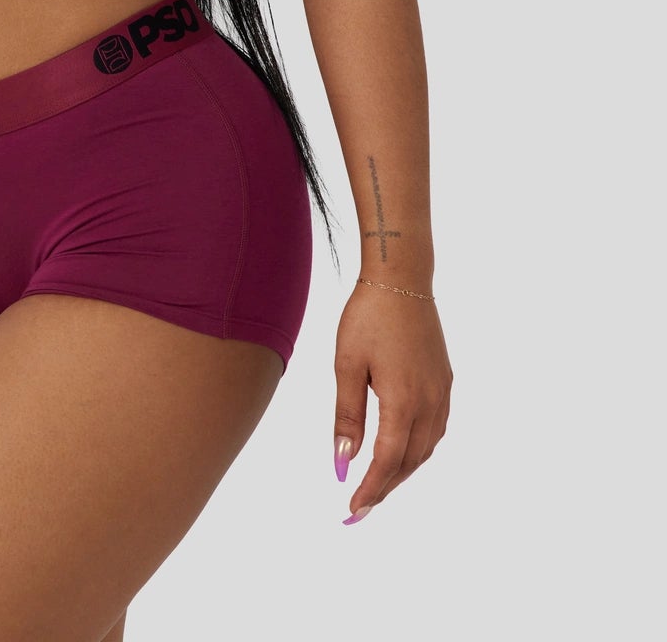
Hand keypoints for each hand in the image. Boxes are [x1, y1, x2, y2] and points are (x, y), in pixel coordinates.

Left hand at [332, 279, 451, 521]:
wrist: (401, 279)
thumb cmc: (367, 317)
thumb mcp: (346, 364)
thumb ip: (347, 415)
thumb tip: (343, 459)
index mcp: (403, 400)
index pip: (387, 460)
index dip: (371, 489)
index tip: (352, 510)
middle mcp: (429, 402)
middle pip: (409, 461)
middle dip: (385, 487)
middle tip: (360, 507)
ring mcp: (441, 392)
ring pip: (425, 448)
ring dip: (402, 470)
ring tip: (377, 484)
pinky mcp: (444, 381)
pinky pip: (435, 428)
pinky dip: (417, 448)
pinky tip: (401, 450)